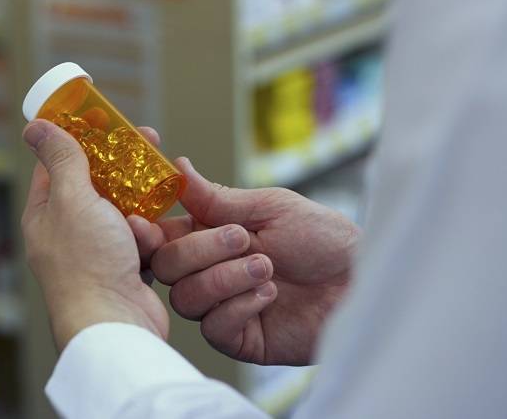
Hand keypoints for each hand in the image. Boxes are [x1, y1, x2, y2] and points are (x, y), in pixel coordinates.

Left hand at [21, 119, 168, 350]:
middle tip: (149, 141)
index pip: (60, 163)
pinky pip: (141, 239)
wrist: (116, 324)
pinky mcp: (124, 269)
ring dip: (139, 212)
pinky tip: (148, 247)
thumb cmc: (87, 262)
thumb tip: (35, 127)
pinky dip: (148, 240)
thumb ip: (62, 159)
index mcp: (46, 214)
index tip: (107, 118)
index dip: (83, 137)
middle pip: (99, 184)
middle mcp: (68, 232)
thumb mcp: (73, 198)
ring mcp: (97, 253)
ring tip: (142, 223)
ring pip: (125, 211)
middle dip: (124, 168)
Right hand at [131, 157, 358, 365]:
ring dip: (225, 279)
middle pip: (165, 268)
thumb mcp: (270, 207)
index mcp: (210, 235)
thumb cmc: (322, 238)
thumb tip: (177, 168)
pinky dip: (239, 307)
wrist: (361, 281)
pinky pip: (213, 328)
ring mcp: (223, 305)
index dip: (147, 233)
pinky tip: (269, 295)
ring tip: (267, 268)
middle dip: (200, 251)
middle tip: (244, 239)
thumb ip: (217, 198)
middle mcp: (209, 270)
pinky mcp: (240, 338)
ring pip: (186, 299)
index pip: (161, 236)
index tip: (145, 227)